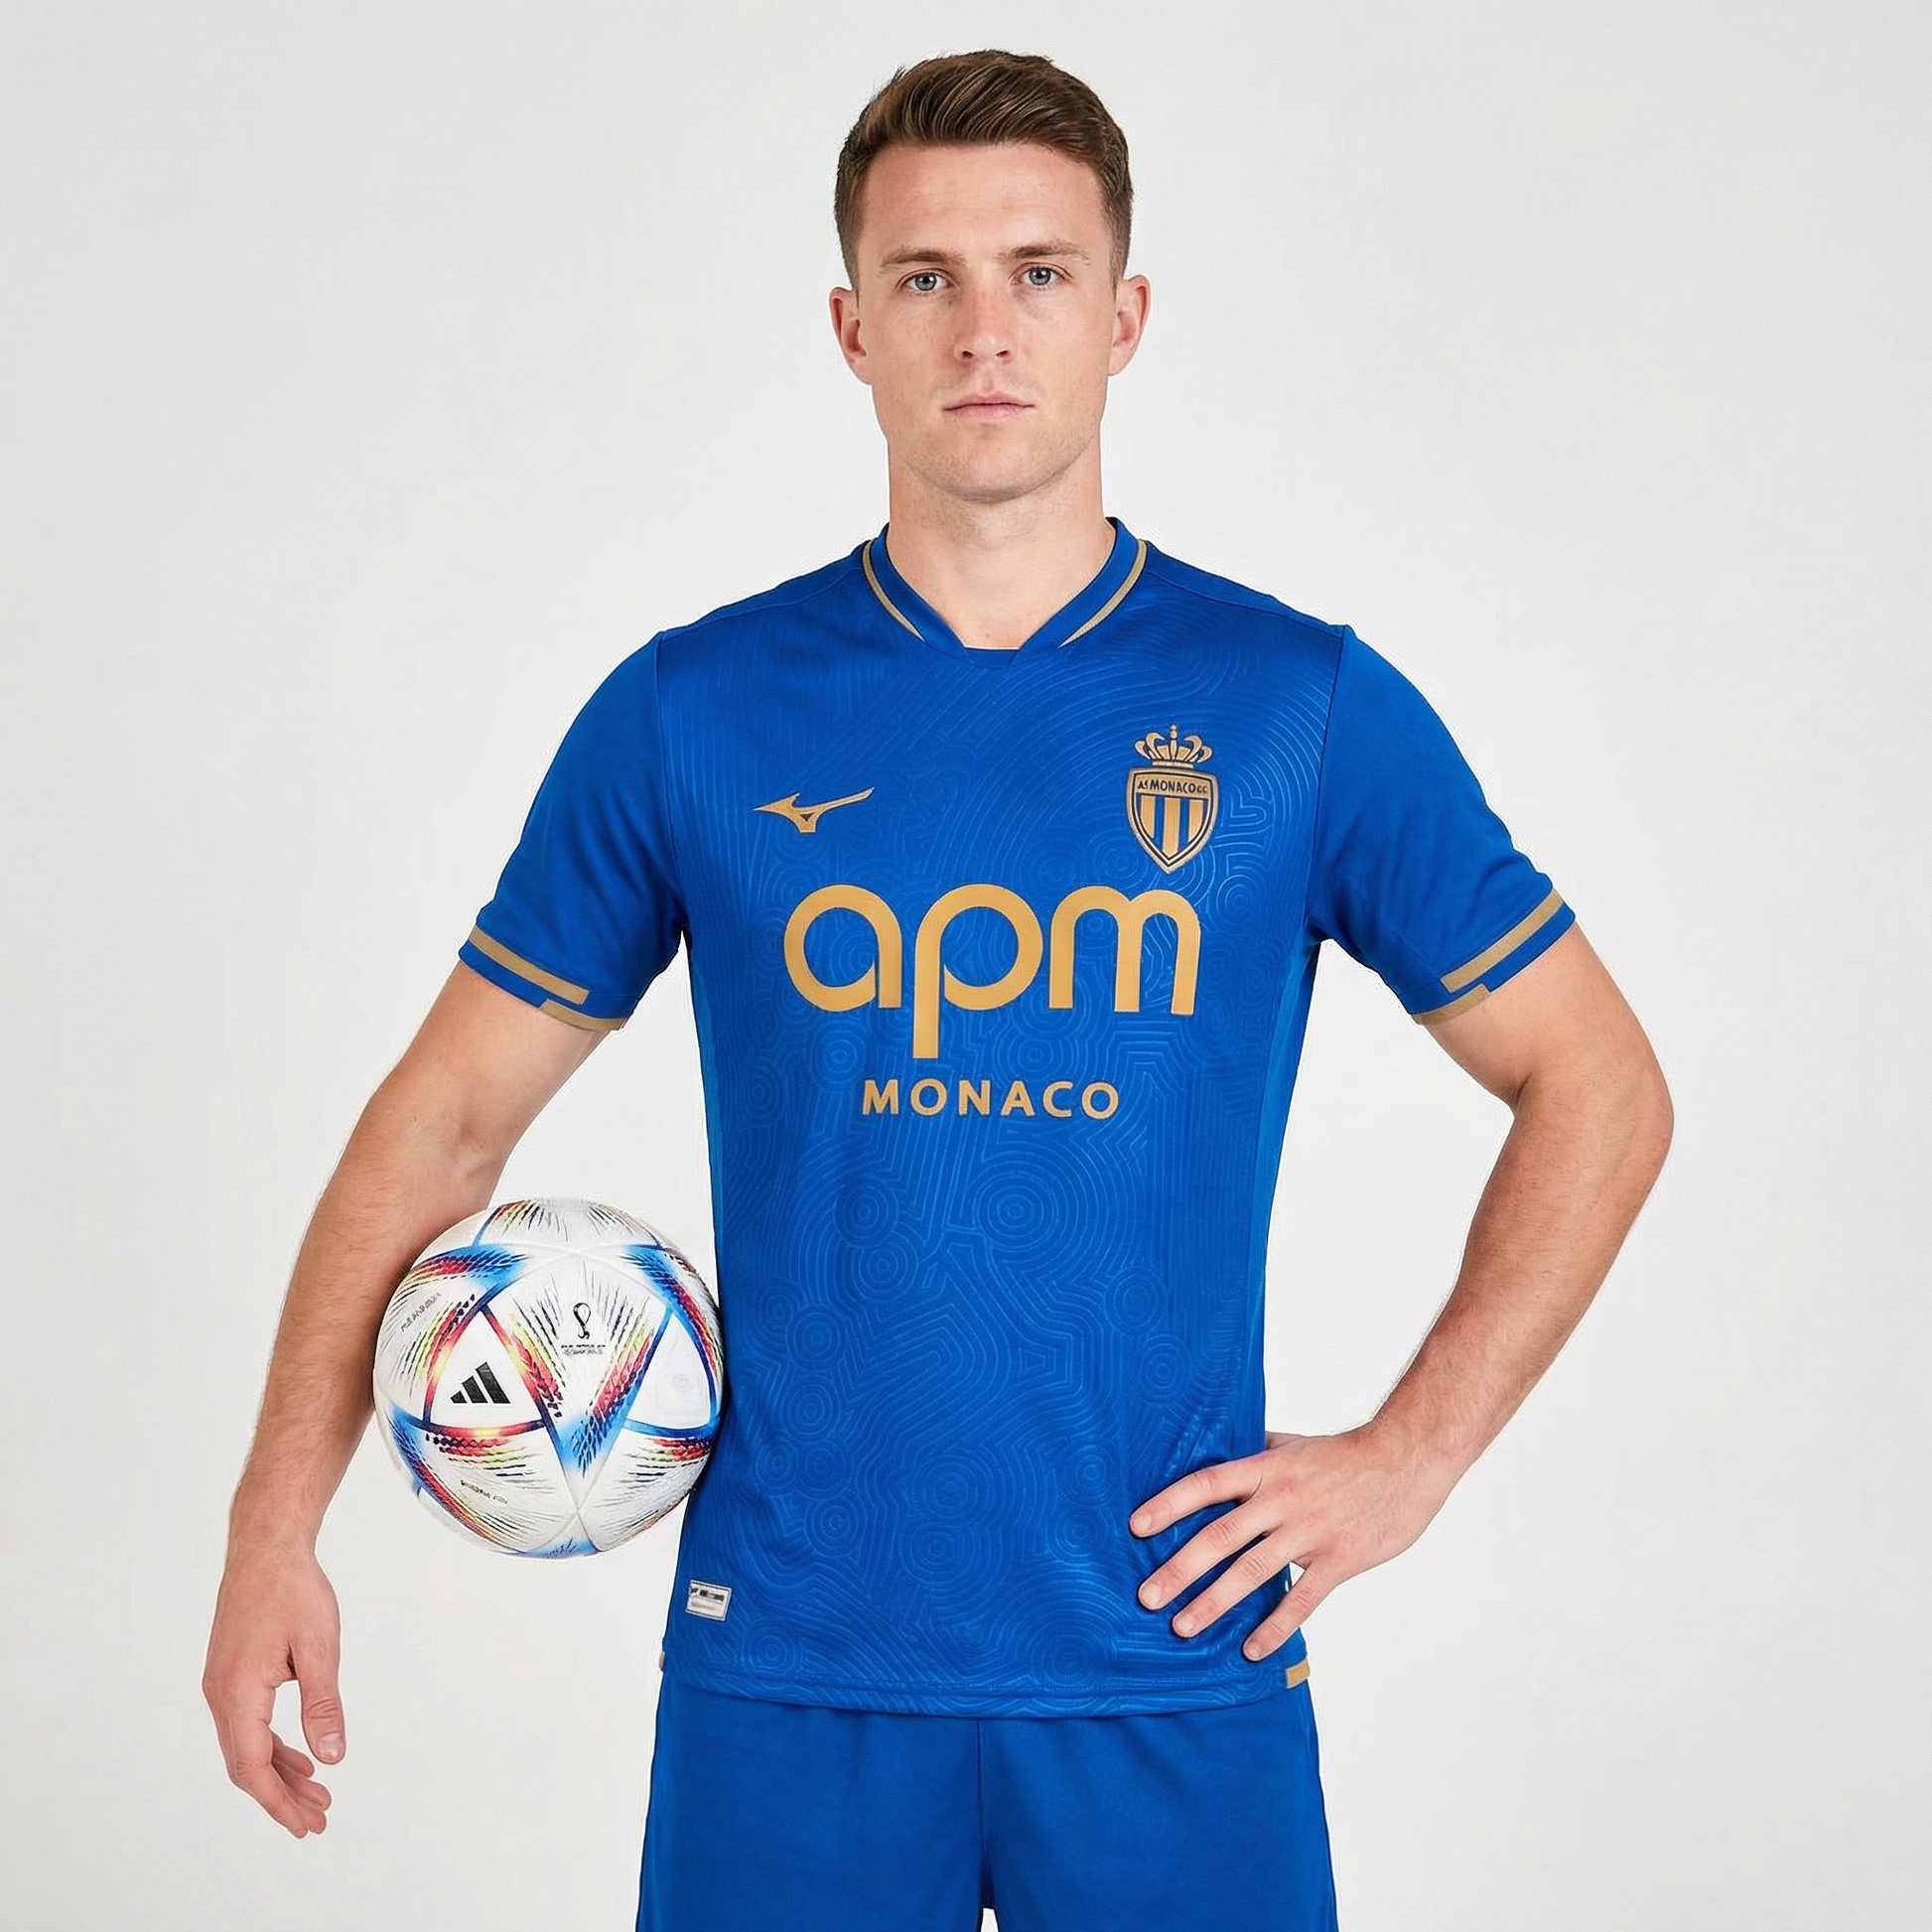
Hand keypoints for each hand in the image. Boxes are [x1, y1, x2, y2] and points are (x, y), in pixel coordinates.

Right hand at [202, 1543, 343, 1835]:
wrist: (265, 1548)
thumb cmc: (293, 1591)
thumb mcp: (318, 1647)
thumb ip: (323, 1705)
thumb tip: (332, 1758)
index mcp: (237, 1692)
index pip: (252, 1766)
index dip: (278, 1801)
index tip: (304, 1824)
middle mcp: (220, 1695)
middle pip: (247, 1764)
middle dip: (282, 1795)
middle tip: (317, 1819)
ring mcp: (222, 1686)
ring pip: (247, 1746)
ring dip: (280, 1772)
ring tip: (317, 1794)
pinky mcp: (231, 1675)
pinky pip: (248, 1725)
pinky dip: (273, 1746)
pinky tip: (301, 1758)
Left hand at [1129, 1427, 1456, 1659]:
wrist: (1405, 1461)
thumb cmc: (1345, 1454)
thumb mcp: (1293, 1444)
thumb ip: (1256, 1452)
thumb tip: (1219, 1450)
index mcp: (1265, 1469)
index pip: (1206, 1484)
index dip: (1169, 1504)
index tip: (1137, 1527)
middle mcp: (1280, 1500)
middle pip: (1219, 1537)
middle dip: (1179, 1569)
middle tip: (1146, 1597)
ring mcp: (1309, 1532)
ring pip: (1252, 1572)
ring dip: (1214, 1603)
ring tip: (1182, 1628)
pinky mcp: (1338, 1559)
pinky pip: (1301, 1600)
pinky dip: (1275, 1627)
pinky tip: (1251, 1650)